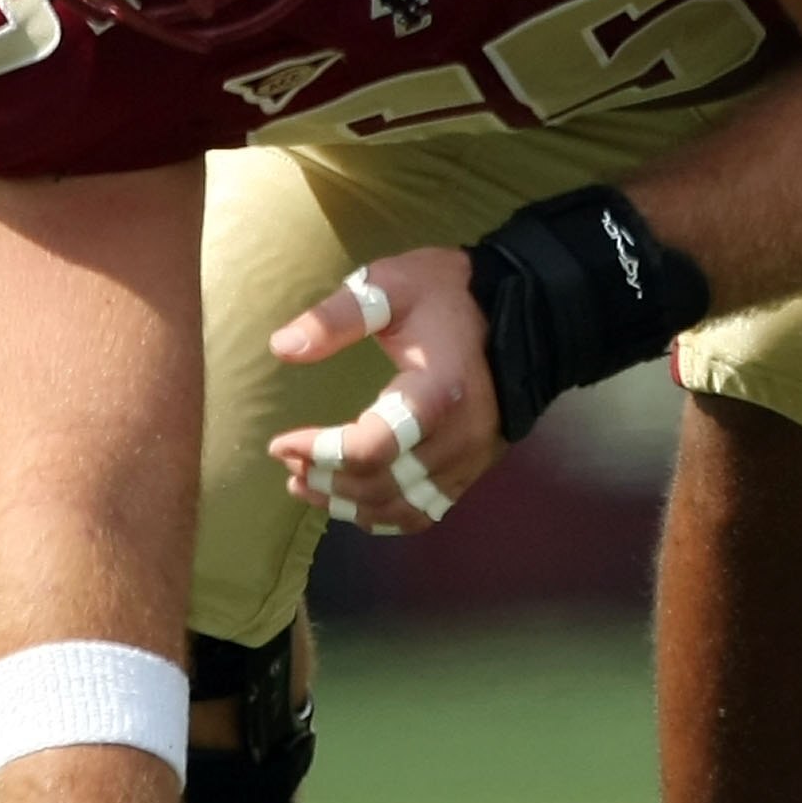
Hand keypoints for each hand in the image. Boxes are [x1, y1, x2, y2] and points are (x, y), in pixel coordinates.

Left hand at [266, 246, 504, 535]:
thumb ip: (338, 316)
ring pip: (399, 505)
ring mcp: (469, 458)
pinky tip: (353, 504)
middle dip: (324, 477)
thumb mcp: (391, 286)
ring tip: (305, 485)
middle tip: (287, 460)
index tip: (280, 442)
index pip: (372, 447)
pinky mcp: (473, 469)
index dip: (320, 451)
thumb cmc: (448, 295)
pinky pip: (425, 511)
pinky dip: (384, 516)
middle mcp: (458, 436)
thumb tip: (282, 346)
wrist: (521, 313)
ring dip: (347, 504)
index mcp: (437, 392)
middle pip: (380, 484)